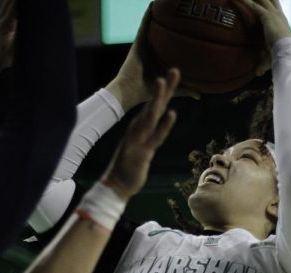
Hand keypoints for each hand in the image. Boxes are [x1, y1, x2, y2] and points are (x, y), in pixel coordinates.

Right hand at [101, 69, 179, 198]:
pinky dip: (164, 125)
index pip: (154, 106)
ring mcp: (140, 138)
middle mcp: (139, 129)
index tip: (172, 76)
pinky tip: (172, 113)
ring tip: (165, 81)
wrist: (115, 184)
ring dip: (159, 97)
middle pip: (155, 104)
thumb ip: (149, 137)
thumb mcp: (142, 148)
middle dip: (165, 87)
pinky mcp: (142, 151)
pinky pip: (156, 136)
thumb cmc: (130, 167)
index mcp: (140, 127)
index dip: (164, 91)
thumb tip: (156, 130)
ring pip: (152, 114)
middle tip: (175, 69)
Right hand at [107, 6, 198, 110]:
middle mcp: (151, 51)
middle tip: (178, 12)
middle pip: (161, 34)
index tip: (187, 29)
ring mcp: (144, 46)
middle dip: (168, 23)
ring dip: (157, 15)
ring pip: (152, 27)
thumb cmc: (148, 92)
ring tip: (164, 3)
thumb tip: (199, 94)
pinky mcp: (138, 44)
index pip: (169, 46)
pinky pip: (144, 27)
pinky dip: (148, 16)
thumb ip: (184, 89)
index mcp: (158, 59)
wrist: (131, 91)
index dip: (176, 38)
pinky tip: (153, 5)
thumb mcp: (171, 88)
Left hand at [241, 0, 290, 73]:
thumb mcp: (271, 57)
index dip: (270, 3)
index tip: (264, 1)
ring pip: (263, 1)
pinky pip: (254, 6)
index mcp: (282, 22)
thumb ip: (262, 63)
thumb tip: (257, 73)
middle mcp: (279, 16)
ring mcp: (274, 15)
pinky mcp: (268, 17)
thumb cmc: (282, 56)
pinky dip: (246, 2)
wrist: (287, 52)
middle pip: (271, 1)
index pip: (275, 8)